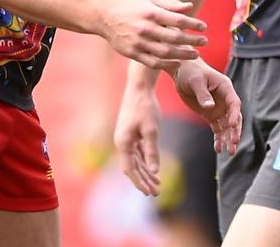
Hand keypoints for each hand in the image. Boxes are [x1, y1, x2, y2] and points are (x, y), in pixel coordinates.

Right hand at [101, 0, 207, 70]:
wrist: (106, 17)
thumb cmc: (133, 7)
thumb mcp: (151, 1)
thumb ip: (171, 4)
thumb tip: (190, 7)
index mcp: (151, 13)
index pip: (178, 20)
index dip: (193, 24)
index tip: (204, 27)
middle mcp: (145, 28)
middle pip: (174, 37)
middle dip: (192, 40)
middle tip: (204, 41)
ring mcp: (138, 42)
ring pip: (165, 52)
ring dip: (183, 54)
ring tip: (196, 54)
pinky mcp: (133, 53)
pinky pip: (153, 62)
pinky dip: (167, 64)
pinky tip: (179, 63)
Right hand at [113, 81, 161, 195]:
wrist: (140, 87)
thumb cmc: (145, 107)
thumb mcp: (152, 130)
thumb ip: (152, 151)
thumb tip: (155, 171)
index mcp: (123, 143)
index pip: (130, 169)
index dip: (139, 182)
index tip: (149, 193)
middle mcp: (122, 142)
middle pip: (132, 167)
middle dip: (144, 180)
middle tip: (156, 193)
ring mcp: (126, 137)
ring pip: (135, 160)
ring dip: (145, 172)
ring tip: (157, 184)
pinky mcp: (131, 133)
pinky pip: (137, 152)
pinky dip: (145, 160)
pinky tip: (153, 167)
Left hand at [172, 59, 242, 155]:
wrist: (182, 71)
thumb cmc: (191, 72)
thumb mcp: (196, 81)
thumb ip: (203, 94)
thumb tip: (210, 107)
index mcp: (225, 88)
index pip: (234, 104)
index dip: (234, 115)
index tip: (231, 125)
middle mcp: (225, 100)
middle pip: (234, 117)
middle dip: (234, 131)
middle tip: (234, 143)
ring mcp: (218, 108)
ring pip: (227, 126)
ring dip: (228, 138)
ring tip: (229, 152)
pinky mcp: (210, 114)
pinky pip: (217, 129)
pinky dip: (218, 139)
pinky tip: (218, 150)